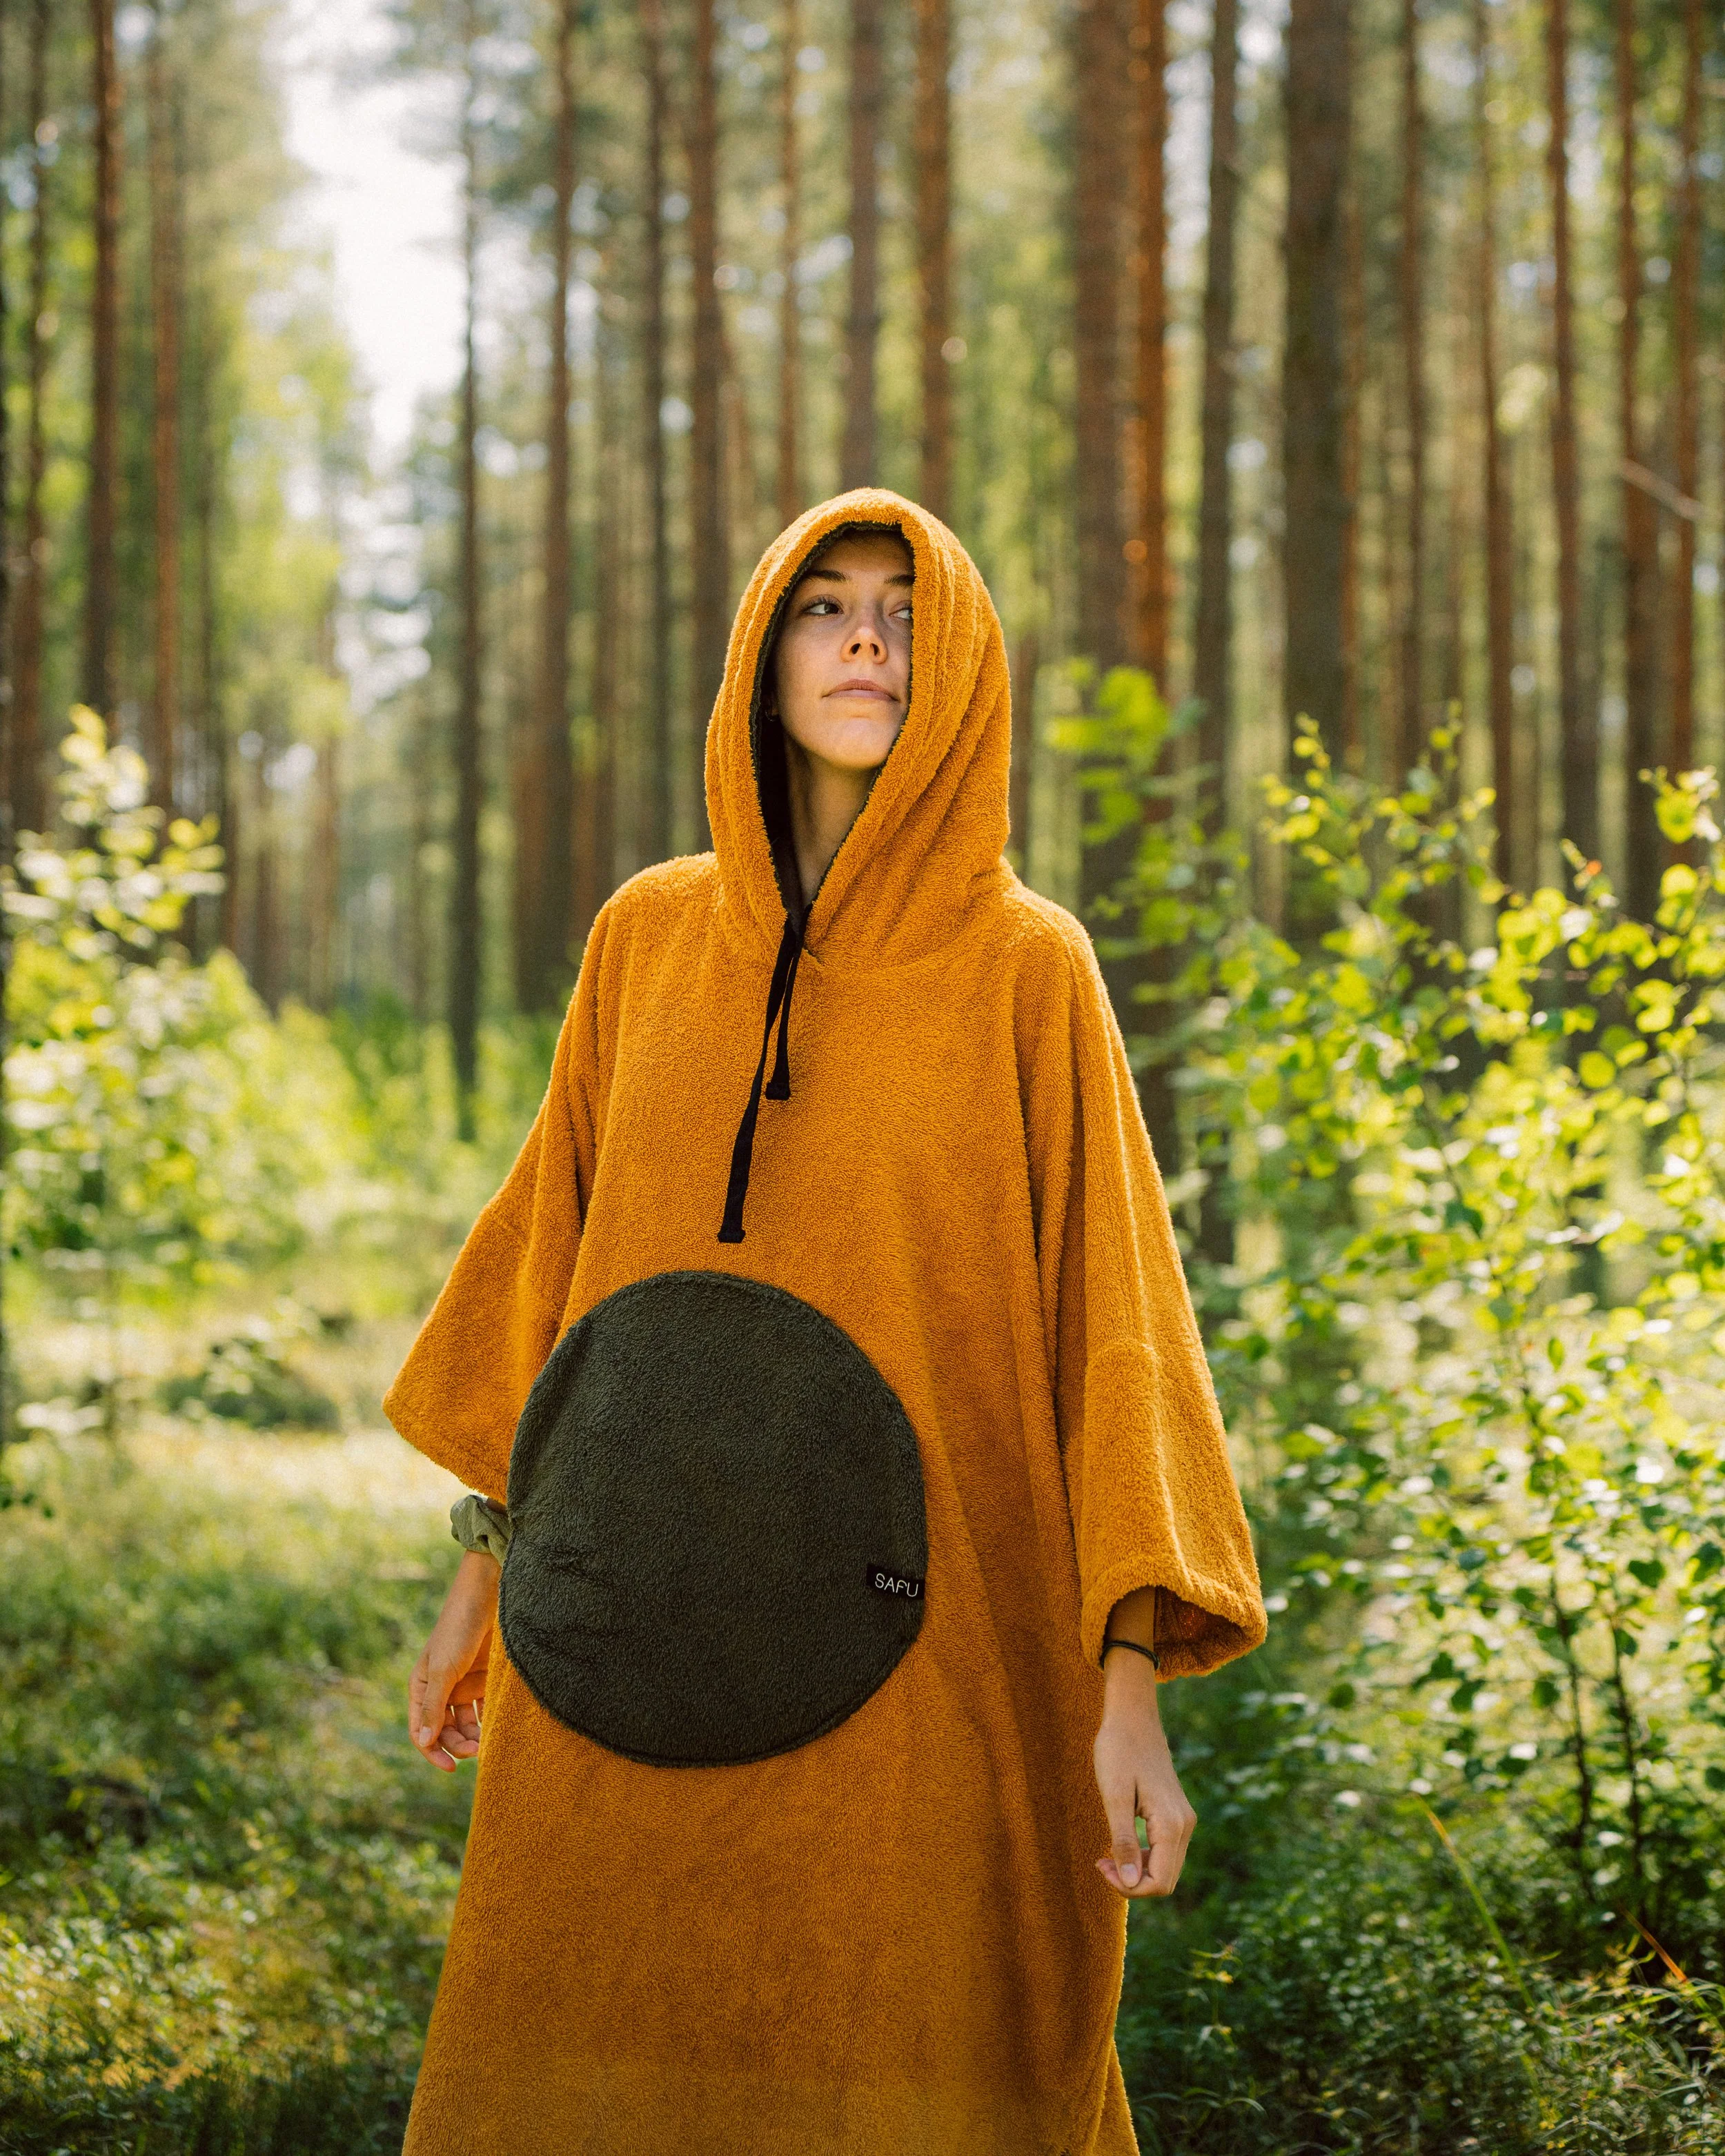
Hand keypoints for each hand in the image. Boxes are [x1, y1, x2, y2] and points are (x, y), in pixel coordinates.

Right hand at [409, 1550, 498, 1770]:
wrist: (489, 1594)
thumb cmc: (459, 1628)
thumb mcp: (444, 1669)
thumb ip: (435, 1707)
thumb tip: (425, 1743)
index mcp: (422, 1688)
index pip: (422, 1731)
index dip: (434, 1751)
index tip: (452, 1767)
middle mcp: (441, 1689)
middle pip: (446, 1731)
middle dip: (459, 1744)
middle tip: (479, 1750)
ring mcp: (464, 1684)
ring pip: (467, 1723)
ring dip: (476, 1736)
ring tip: (491, 1742)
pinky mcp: (486, 1678)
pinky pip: (486, 1708)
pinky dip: (490, 1720)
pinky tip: (500, 1727)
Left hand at [1092, 1645, 1195, 1898]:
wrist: (1133, 1717)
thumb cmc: (1118, 1751)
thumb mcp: (1113, 1796)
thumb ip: (1123, 1841)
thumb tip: (1131, 1884)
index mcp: (1171, 1824)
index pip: (1160, 1883)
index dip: (1129, 1887)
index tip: (1101, 1865)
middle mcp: (1185, 1825)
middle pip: (1166, 1880)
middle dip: (1132, 1882)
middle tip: (1101, 1861)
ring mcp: (1183, 1819)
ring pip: (1166, 1868)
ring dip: (1137, 1871)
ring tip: (1107, 1855)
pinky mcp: (1176, 1814)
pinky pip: (1164, 1851)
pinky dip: (1143, 1857)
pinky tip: (1119, 1844)